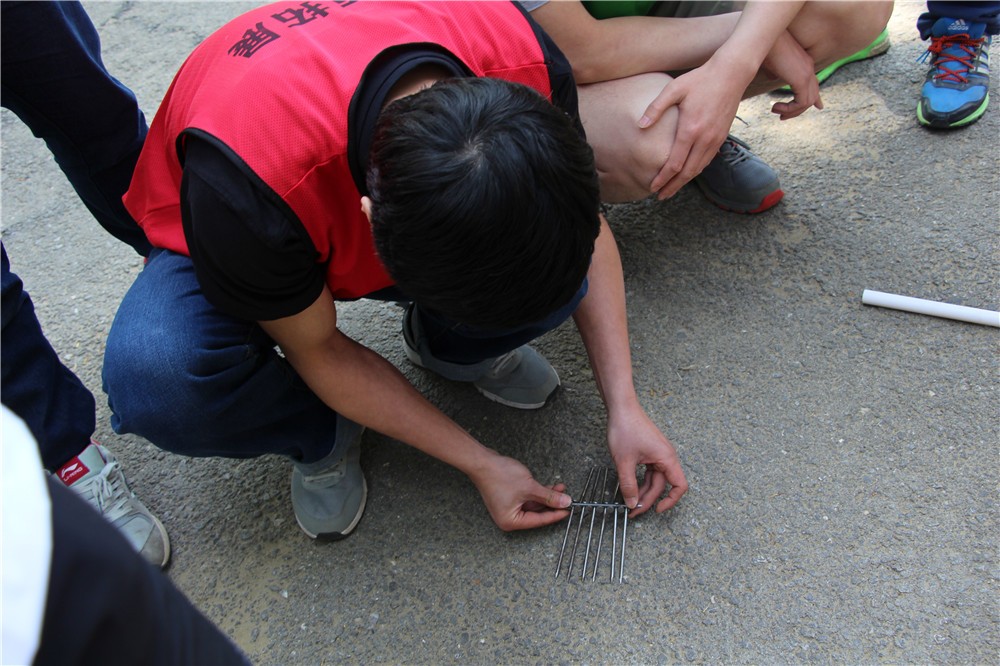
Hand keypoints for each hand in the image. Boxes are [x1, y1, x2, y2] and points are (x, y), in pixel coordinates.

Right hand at [470, 454, 571, 530]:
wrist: (482, 461)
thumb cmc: (499, 476)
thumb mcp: (529, 487)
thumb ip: (548, 497)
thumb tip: (564, 502)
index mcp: (511, 521)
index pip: (538, 520)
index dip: (555, 514)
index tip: (568, 510)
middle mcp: (508, 517)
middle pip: (536, 514)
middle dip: (552, 504)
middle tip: (566, 498)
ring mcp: (508, 507)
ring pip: (533, 505)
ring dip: (546, 497)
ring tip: (560, 489)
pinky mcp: (508, 498)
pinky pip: (527, 499)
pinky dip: (538, 493)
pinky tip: (549, 487)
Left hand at [607, 403, 687, 516]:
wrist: (621, 408)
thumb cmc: (626, 428)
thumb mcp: (624, 461)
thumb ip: (628, 485)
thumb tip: (632, 503)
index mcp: (667, 458)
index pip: (679, 485)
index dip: (671, 500)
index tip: (657, 510)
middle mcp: (666, 457)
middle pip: (662, 485)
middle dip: (648, 499)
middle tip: (633, 510)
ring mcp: (658, 454)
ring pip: (654, 479)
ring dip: (644, 491)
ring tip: (630, 502)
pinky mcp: (650, 452)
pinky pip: (649, 471)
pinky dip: (641, 481)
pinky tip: (631, 487)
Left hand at [637, 61, 748, 199]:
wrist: (731, 74)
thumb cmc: (700, 79)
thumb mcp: (674, 89)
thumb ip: (656, 108)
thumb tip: (640, 125)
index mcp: (690, 129)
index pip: (675, 163)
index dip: (663, 178)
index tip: (652, 187)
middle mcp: (705, 138)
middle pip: (687, 172)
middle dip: (673, 186)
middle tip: (660, 196)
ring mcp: (715, 139)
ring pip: (699, 168)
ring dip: (684, 181)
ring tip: (671, 189)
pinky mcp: (722, 136)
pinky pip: (708, 160)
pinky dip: (696, 170)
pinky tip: (688, 173)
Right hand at [762, 30, 822, 119]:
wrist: (762, 40)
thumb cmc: (762, 49)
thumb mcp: (770, 63)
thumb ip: (775, 71)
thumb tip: (773, 78)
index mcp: (804, 63)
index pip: (814, 84)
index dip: (816, 98)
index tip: (818, 107)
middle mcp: (809, 68)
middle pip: (812, 95)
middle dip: (799, 109)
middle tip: (782, 117)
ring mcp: (807, 73)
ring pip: (807, 102)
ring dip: (791, 111)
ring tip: (774, 111)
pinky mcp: (801, 78)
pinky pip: (802, 102)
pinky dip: (789, 109)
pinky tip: (775, 107)